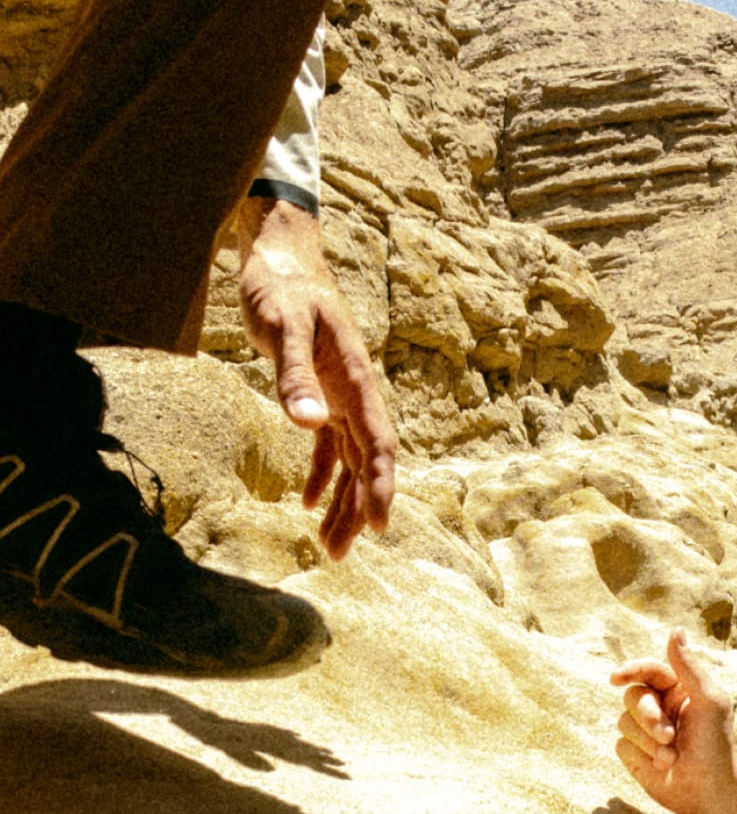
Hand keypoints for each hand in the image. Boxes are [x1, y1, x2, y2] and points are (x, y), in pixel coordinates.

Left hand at [235, 196, 395, 557]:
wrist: (280, 258)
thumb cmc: (282, 288)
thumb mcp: (284, 326)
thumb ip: (294, 375)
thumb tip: (308, 424)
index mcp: (356, 381)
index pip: (378, 445)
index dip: (380, 488)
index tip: (377, 527)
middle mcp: (355, 395)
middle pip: (367, 464)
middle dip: (358, 511)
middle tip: (339, 554)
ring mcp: (340, 397)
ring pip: (350, 463)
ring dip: (343, 504)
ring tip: (328, 545)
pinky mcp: (320, 395)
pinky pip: (330, 448)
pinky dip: (324, 478)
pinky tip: (310, 505)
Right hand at [611, 632, 736, 813]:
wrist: (713, 791)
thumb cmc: (717, 745)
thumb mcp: (709, 700)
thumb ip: (688, 666)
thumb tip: (675, 630)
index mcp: (678, 690)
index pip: (647, 671)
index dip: (631, 670)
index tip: (617, 678)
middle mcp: (659, 708)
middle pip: (632, 696)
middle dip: (647, 716)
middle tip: (669, 736)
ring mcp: (645, 732)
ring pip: (624, 722)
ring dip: (648, 740)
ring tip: (672, 757)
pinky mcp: (635, 756)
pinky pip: (621, 745)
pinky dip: (640, 756)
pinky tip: (661, 768)